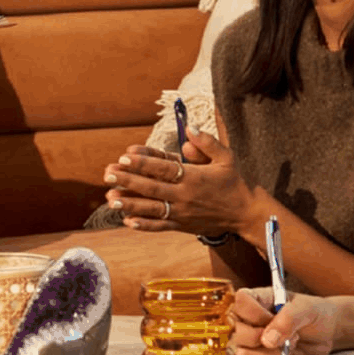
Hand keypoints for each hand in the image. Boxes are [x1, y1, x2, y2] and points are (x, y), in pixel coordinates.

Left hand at [102, 133, 250, 235]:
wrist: (246, 214)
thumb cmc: (235, 182)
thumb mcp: (226, 157)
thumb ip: (207, 142)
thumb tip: (190, 128)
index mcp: (194, 177)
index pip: (164, 168)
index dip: (143, 162)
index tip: (124, 156)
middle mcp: (185, 196)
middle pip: (152, 188)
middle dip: (128, 181)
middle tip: (107, 175)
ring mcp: (183, 213)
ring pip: (152, 209)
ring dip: (130, 205)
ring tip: (110, 200)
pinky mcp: (183, 226)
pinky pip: (161, 226)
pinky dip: (144, 225)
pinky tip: (128, 222)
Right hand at [232, 290, 336, 354]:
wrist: (326, 332)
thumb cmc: (315, 313)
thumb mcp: (306, 309)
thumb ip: (288, 319)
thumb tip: (267, 340)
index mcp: (257, 298)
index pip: (240, 302)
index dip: (255, 314)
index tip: (272, 317)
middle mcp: (249, 319)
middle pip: (237, 333)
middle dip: (263, 339)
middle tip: (284, 334)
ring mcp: (252, 340)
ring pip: (243, 354)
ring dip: (269, 353)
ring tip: (286, 344)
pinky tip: (285, 352)